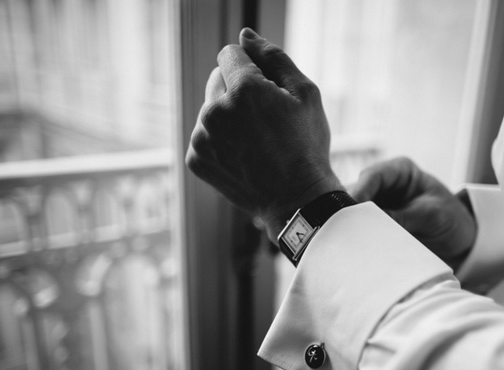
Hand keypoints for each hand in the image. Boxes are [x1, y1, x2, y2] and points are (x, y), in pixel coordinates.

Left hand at [186, 28, 343, 240]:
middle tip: (265, 119)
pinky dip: (220, 141)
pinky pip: (204, 135)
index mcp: (243, 89)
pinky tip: (243, 156)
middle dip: (237, 90)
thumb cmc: (307, 146)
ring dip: (227, 116)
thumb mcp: (305, 93)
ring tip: (256, 141)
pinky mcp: (196, 159)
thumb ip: (273, 57)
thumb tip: (245, 35)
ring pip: (210, 108)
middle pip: (217, 79)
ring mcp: (202, 137)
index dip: (252, 68)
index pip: (230, 54)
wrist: (296, 200)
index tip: (268, 90)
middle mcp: (215, 111)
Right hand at [349, 157, 476, 268]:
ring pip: (352, 212)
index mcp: (399, 171)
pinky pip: (359, 229)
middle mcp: (384, 185)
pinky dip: (356, 237)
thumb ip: (403, 217)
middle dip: (349, 210)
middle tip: (346, 229)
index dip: (359, 191)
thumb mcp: (431, 215)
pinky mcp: (374, 225)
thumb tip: (372, 225)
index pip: (372, 175)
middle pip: (356, 192)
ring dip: (351, 226)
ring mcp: (377, 205)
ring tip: (349, 241)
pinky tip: (353, 248)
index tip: (350, 210)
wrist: (461, 241)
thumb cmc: (452, 219)